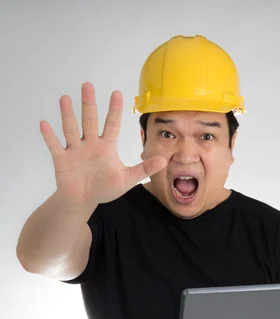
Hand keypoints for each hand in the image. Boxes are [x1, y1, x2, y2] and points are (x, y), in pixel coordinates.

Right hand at [40, 82, 166, 206]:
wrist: (84, 200)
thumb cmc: (104, 187)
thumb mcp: (127, 179)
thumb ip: (143, 169)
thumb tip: (163, 160)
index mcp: (106, 146)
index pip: (111, 125)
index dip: (114, 110)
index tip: (117, 93)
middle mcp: (90, 144)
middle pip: (89, 121)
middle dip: (89, 104)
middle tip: (88, 85)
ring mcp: (75, 150)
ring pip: (71, 129)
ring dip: (68, 115)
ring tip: (65, 98)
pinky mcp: (62, 159)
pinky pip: (55, 146)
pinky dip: (50, 136)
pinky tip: (44, 124)